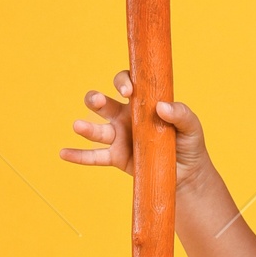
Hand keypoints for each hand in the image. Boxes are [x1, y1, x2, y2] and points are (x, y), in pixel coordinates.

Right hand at [58, 71, 214, 188]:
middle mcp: (125, 116)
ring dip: (85, 127)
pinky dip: (78, 155)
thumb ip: (181, 113)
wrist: (187, 174)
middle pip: (103, 103)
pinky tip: (63, 153)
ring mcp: (119, 137)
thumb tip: (162, 107)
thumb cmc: (189, 144)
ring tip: (78, 126)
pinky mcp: (117, 157)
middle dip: (97, 100)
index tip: (128, 91)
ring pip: (97, 129)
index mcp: (142, 102)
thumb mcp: (192, 126)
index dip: (123, 82)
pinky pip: (95, 156)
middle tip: (99, 101)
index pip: (126, 83)